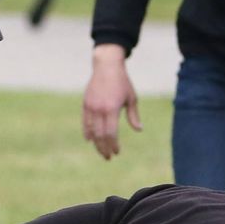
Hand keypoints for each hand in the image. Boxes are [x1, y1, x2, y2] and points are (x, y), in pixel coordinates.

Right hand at [82, 44, 141, 159]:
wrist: (106, 66)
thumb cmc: (122, 82)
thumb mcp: (131, 98)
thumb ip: (133, 115)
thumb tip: (139, 130)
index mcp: (112, 108)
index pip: (111, 133)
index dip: (113, 144)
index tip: (117, 152)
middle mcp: (99, 109)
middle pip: (100, 135)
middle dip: (104, 148)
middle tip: (108, 157)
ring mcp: (91, 107)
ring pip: (91, 131)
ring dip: (96, 143)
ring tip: (101, 151)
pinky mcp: (85, 105)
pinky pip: (85, 123)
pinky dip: (87, 133)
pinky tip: (90, 140)